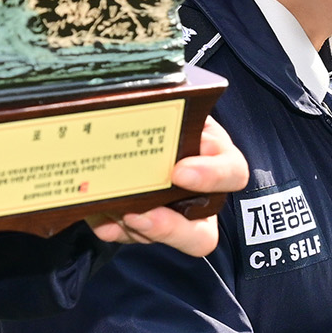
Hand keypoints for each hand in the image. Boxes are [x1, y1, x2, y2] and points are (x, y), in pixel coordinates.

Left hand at [91, 116, 248, 257]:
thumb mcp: (180, 103)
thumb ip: (176, 106)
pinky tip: (99, 217)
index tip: (180, 172)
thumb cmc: (171, 112)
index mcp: (218, 158)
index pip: (233, 173)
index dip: (211, 177)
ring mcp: (175, 217)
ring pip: (163, 240)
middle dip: (168, 228)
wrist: (148, 121)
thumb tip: (162, 92)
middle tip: (137, 215)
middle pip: (201, 234)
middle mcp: (202, 198)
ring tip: (111, 210)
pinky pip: (132, 237)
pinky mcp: (146, 226)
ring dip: (135, 229)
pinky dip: (113, 228)